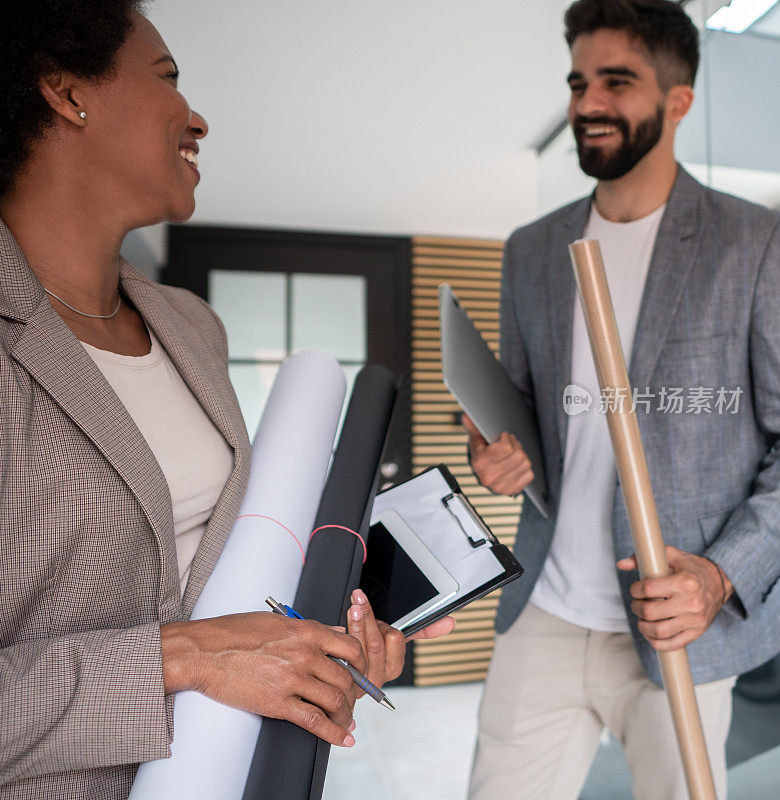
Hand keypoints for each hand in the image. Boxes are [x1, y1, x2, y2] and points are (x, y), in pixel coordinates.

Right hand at [160, 611, 366, 746]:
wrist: (204, 651)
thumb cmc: (234, 633)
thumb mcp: (277, 620)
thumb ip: (309, 628)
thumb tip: (335, 631)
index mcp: (307, 631)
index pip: (351, 646)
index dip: (362, 663)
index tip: (361, 673)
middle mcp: (305, 654)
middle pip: (346, 678)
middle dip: (354, 693)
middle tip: (352, 701)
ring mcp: (293, 679)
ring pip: (336, 700)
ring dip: (346, 715)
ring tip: (345, 721)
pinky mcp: (278, 703)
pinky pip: (315, 722)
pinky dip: (334, 733)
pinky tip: (342, 738)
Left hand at [346, 589, 454, 693]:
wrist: (343, 671)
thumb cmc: (371, 648)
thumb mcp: (395, 638)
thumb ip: (424, 630)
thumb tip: (451, 623)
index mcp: (394, 667)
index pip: (395, 640)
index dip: (382, 621)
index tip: (366, 602)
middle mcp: (378, 678)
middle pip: (376, 642)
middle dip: (367, 616)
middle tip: (357, 598)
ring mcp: (359, 682)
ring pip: (359, 647)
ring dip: (354, 624)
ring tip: (351, 607)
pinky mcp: (344, 680)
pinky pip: (343, 657)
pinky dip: (339, 639)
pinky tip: (335, 627)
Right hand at [462, 414, 532, 495]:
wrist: (482, 476)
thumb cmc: (480, 457)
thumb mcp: (476, 442)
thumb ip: (473, 428)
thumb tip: (467, 417)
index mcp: (480, 464)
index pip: (506, 447)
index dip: (507, 438)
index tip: (503, 437)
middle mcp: (490, 477)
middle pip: (518, 455)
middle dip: (516, 445)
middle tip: (510, 444)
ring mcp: (502, 486)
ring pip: (525, 463)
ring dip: (522, 455)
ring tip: (514, 453)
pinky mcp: (512, 490)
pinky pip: (529, 474)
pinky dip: (525, 468)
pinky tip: (517, 465)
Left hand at [617, 546, 732, 650]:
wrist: (719, 582)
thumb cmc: (690, 567)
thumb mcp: (670, 555)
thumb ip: (643, 558)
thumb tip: (621, 564)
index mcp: (685, 582)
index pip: (648, 589)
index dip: (635, 589)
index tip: (636, 589)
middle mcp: (692, 602)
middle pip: (650, 612)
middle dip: (636, 608)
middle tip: (637, 604)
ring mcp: (695, 620)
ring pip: (659, 631)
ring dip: (643, 627)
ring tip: (642, 619)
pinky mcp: (697, 632)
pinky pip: (673, 644)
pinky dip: (657, 642)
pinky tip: (650, 633)